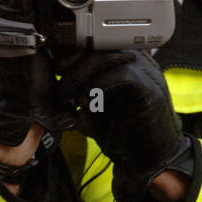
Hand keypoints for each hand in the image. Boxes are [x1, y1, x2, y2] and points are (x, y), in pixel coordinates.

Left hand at [57, 49, 193, 201]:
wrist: (147, 161)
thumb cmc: (121, 134)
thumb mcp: (92, 107)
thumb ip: (77, 90)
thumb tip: (49, 82)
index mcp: (124, 62)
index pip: (97, 39)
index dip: (71, 49)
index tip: (53, 67)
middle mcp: (138, 63)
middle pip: (102, 42)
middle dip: (72, 59)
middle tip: (56, 79)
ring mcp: (147, 74)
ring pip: (110, 57)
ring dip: (81, 74)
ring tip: (66, 93)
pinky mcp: (151, 91)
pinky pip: (123, 76)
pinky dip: (98, 87)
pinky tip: (85, 102)